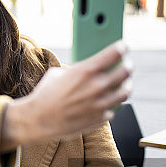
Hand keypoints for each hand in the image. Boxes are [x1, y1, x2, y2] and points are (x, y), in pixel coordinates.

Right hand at [0, 41, 130, 148]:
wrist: (38, 119)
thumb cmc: (45, 95)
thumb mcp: (57, 74)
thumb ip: (76, 71)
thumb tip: (84, 71)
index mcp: (86, 70)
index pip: (114, 53)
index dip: (121, 48)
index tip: (123, 47)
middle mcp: (97, 86)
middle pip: (125, 71)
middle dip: (127, 66)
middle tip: (126, 66)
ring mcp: (100, 104)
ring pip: (125, 92)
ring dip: (125, 86)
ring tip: (123, 85)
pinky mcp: (100, 118)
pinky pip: (112, 109)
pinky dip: (109, 106)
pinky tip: (103, 104)